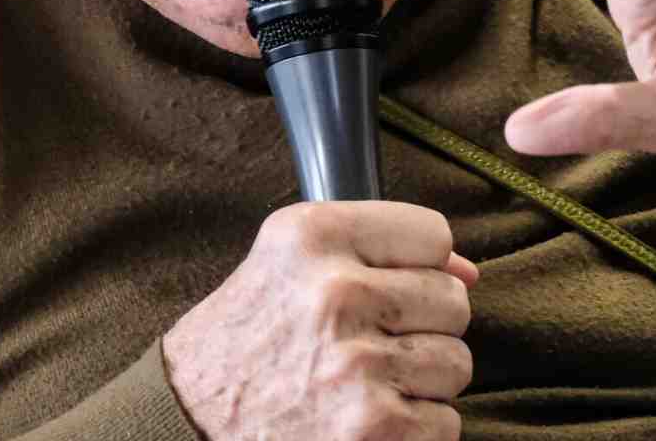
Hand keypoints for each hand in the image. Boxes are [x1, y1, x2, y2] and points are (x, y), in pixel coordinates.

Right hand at [163, 201, 479, 439]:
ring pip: (457, 363)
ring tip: (365, 381)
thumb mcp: (290, 262)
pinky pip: (445, 422)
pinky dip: (415, 429)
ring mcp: (356, 365)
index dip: (419, 265)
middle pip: (453, 300)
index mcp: (314, 235)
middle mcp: (336, 292)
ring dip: (421, 380)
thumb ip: (377, 250)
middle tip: (371, 341)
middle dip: (423, 325)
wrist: (186, 418)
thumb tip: (468, 271)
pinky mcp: (372, 428)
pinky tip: (366, 418)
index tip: (388, 286)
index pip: (434, 234)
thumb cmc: (246, 337)